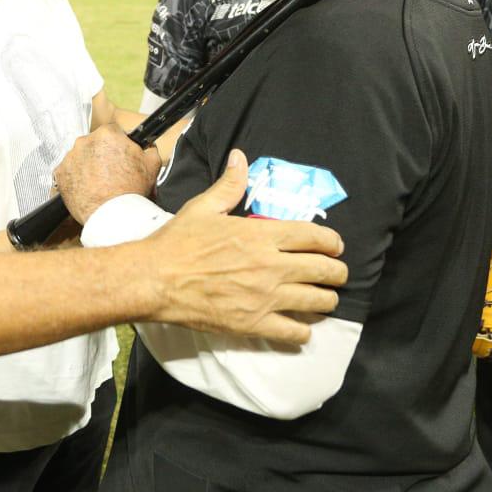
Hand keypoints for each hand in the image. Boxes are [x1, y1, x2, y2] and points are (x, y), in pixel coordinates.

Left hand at [54, 125, 160, 223]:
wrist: (112, 214)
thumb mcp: (152, 165)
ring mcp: (70, 157)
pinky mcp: (60, 173)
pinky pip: (69, 172)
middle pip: (95, 144)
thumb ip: (149, 149)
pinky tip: (89, 188)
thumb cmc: (130, 191)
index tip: (120, 154)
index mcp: (107, 135)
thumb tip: (147, 146)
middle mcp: (85, 142)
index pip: (113, 131)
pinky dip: (76, 178)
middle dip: (102, 155)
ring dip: (89, 166)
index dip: (119, 144)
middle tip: (112, 172)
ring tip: (101, 183)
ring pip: (81, 157)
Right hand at [145, 149, 348, 343]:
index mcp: (261, 235)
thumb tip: (241, 157)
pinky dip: (304, 332)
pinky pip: (296, 334)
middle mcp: (271, 267)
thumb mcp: (203, 207)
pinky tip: (300, 327)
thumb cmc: (177, 242)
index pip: (315, 237)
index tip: (335, 246)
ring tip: (323, 300)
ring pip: (318, 303)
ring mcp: (265, 298)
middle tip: (335, 275)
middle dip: (338, 273)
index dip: (332, 242)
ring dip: (326, 301)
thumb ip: (230, 185)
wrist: (154, 279)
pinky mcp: (254, 324)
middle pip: (326, 271)